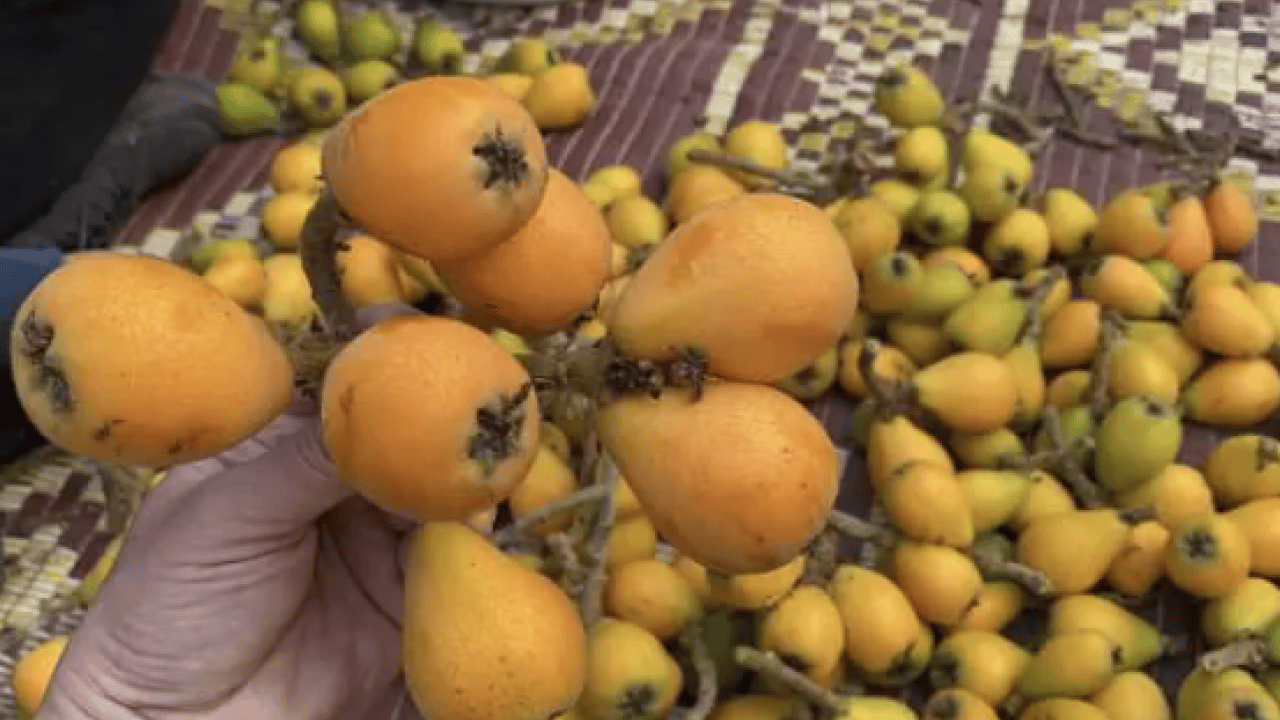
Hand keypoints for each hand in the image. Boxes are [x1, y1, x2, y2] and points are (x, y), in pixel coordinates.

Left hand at [39, 306, 487, 719]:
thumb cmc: (168, 613)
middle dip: (444, 413)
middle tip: (479, 399)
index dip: (379, 353)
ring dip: (469, 478)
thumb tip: (374, 392)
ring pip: (444, 493)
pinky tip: (490, 526)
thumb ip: (302, 459)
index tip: (417, 329)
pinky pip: (460, 563)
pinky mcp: (413, 603)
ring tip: (489, 462)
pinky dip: (481, 544)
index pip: (339, 387)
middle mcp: (338, 487)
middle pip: (407, 434)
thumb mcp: (223, 518)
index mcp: (279, 449)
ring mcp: (380, 544)